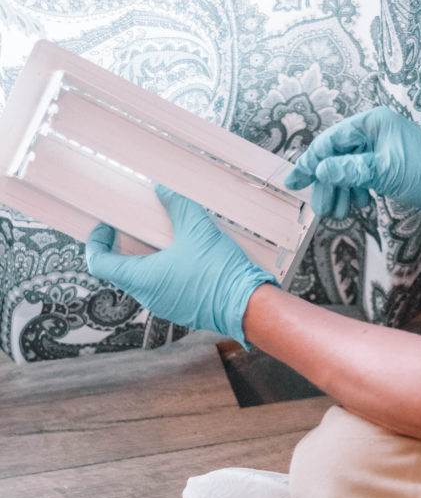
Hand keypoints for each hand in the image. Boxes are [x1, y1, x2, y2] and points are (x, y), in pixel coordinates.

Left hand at [85, 185, 276, 346]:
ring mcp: (165, 305)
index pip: (99, 264)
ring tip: (162, 237)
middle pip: (121, 270)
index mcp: (142, 279)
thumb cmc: (219, 273)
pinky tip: (183, 254)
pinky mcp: (182, 308)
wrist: (248, 306)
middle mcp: (149, 296)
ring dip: (146, 257)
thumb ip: (177, 206)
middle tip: (133, 225)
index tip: (105, 227)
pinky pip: (163, 287)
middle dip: (123, 246)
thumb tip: (162, 189)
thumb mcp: (197, 230)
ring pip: (143, 279)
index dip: (96, 243)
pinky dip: (163, 269)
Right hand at [284, 106, 420, 221]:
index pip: (332, 140)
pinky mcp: (384, 164)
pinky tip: (357, 205)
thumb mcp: (384, 172)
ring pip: (346, 169)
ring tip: (337, 213)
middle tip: (321, 208)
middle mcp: (373, 131)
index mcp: (373, 123)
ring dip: (340, 192)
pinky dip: (354, 191)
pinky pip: (359, 176)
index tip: (294, 181)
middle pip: (336, 157)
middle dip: (327, 184)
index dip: (311, 161)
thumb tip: (320, 170)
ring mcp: (378, 148)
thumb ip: (350, 170)